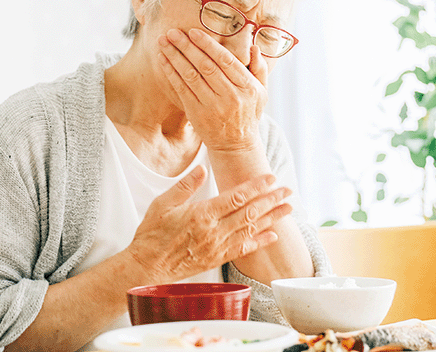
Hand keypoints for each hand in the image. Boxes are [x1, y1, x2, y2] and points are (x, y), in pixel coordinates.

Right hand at [126, 166, 292, 282]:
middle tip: (288, 190)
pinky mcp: (217, 258)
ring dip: (272, 218)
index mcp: (202, 214)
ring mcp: (217, 246)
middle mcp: (214, 231)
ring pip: (251, 229)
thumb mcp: (162, 204)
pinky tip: (273, 235)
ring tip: (288, 208)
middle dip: (271, 200)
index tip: (271, 178)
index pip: (236, 197)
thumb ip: (185, 186)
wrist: (147, 266)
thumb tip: (201, 169)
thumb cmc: (152, 235)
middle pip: (250, 212)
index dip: (256, 186)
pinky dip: (260, 241)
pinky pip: (244, 249)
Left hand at [158, 28, 268, 152]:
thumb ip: (260, 68)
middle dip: (187, 47)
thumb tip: (254, 46)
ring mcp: (212, 106)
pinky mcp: (197, 113)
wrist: (236, 145)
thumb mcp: (262, 92)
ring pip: (191, 76)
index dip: (208, 45)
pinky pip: (182, 89)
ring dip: (175, 57)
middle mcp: (230, 96)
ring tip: (164, 42)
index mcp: (247, 87)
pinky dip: (171, 73)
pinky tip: (163, 60)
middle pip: (205, 66)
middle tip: (173, 32)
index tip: (194, 32)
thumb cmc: (248, 113)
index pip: (226, 61)